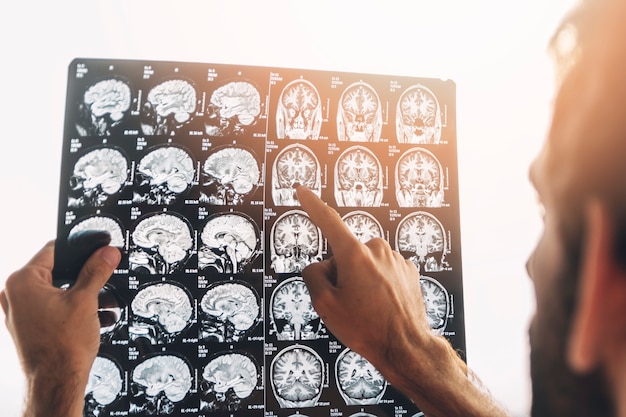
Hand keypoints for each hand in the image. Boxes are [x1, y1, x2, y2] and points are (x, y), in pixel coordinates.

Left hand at [0, 239, 120, 416]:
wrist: (57, 383)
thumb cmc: (62, 347)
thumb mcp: (86, 300)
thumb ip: (97, 271)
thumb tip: (106, 253)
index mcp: (23, 281)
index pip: (54, 250)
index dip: (81, 249)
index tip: (99, 250)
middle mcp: (15, 295)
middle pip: (58, 272)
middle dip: (85, 277)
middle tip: (105, 278)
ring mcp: (20, 313)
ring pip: (58, 292)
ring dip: (84, 295)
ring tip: (105, 302)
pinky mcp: (29, 327)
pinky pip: (53, 309)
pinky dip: (74, 309)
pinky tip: (95, 316)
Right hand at [296, 185, 510, 416]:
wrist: (406, 347)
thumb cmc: (368, 329)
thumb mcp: (325, 305)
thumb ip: (313, 276)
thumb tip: (319, 267)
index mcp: (355, 254)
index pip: (328, 220)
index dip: (312, 204)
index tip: (302, 191)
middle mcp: (377, 250)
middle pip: (345, 254)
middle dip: (341, 273)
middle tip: (347, 302)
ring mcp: (395, 260)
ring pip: (364, 263)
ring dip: (360, 280)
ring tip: (367, 308)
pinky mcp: (407, 270)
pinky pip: (382, 271)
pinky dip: (377, 284)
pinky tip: (381, 306)